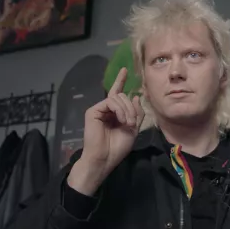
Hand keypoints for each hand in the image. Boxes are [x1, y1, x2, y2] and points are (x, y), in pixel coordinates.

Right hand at [68, 67, 144, 195]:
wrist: (104, 158)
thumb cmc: (117, 148)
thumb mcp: (133, 129)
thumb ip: (136, 113)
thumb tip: (136, 96)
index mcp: (115, 113)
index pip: (118, 94)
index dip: (120, 81)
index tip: (125, 69)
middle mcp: (106, 109)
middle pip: (122, 96)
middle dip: (131, 108)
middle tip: (132, 122)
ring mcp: (99, 109)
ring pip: (118, 98)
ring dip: (127, 110)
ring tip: (128, 123)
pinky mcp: (93, 111)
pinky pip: (110, 102)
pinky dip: (120, 110)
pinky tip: (122, 120)